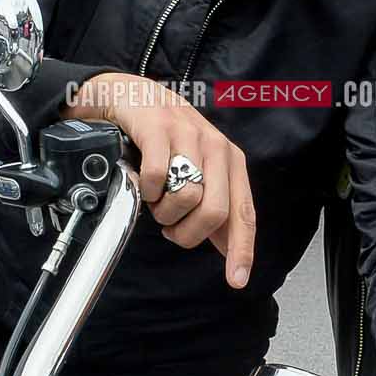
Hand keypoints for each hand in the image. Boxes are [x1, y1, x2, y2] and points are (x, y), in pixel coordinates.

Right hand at [72, 72, 256, 285]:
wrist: (132, 96)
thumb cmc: (166, 138)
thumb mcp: (197, 170)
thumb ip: (213, 208)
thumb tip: (231, 252)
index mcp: (230, 162)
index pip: (243, 213)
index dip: (241, 250)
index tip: (237, 279)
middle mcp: (216, 147)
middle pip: (214, 213)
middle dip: (187, 232)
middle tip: (170, 227)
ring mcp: (188, 135)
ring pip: (186, 197)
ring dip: (163, 211)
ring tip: (155, 200)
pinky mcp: (159, 128)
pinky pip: (156, 178)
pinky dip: (145, 190)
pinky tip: (143, 184)